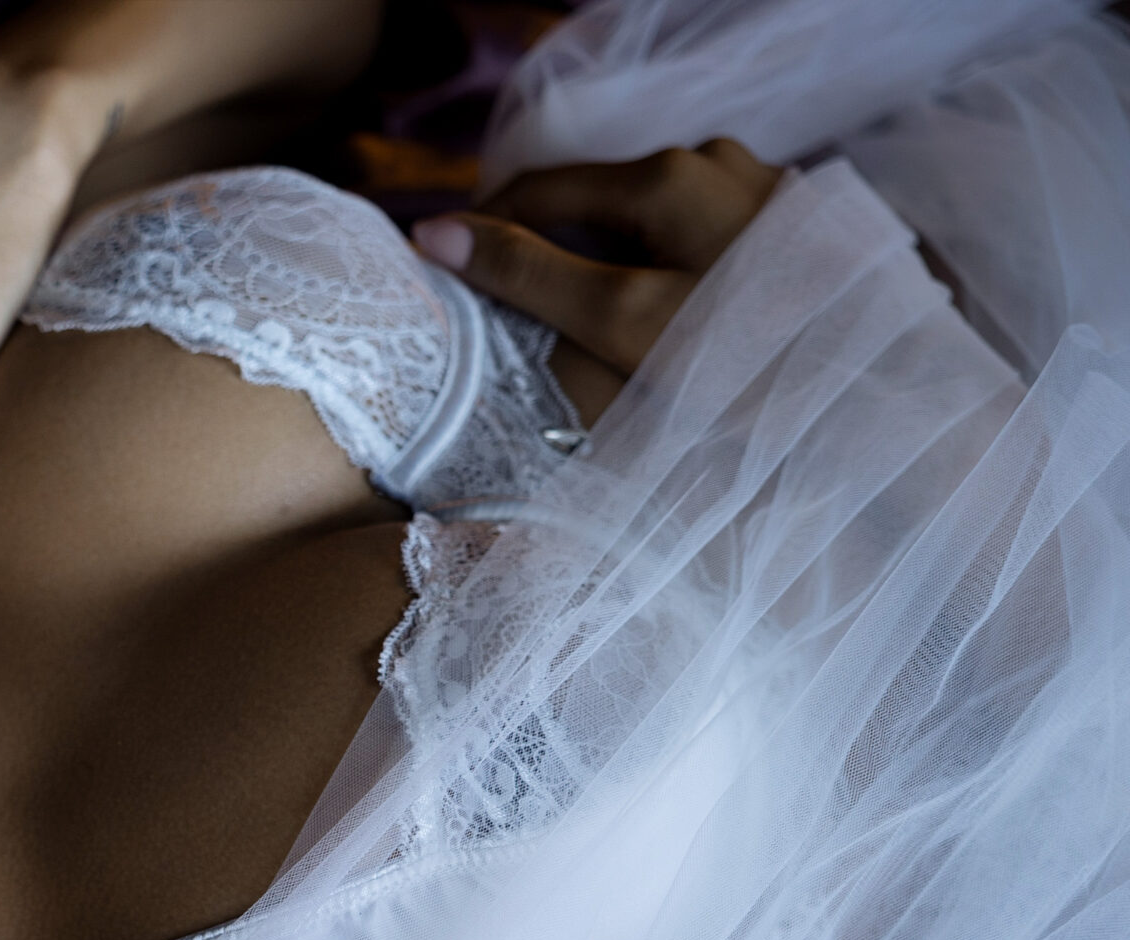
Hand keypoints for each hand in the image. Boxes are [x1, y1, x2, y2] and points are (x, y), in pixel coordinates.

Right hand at [412, 140, 782, 403]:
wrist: (891, 395)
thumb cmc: (751, 363)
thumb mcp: (622, 322)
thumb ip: (527, 274)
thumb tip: (432, 234)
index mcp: (664, 175)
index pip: (537, 188)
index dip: (483, 235)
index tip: (451, 288)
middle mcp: (714, 161)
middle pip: (595, 201)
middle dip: (550, 250)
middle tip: (519, 325)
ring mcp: (761, 188)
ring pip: (650, 219)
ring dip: (611, 261)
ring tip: (594, 334)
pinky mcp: (795, 226)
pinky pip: (701, 237)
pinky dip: (665, 270)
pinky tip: (670, 323)